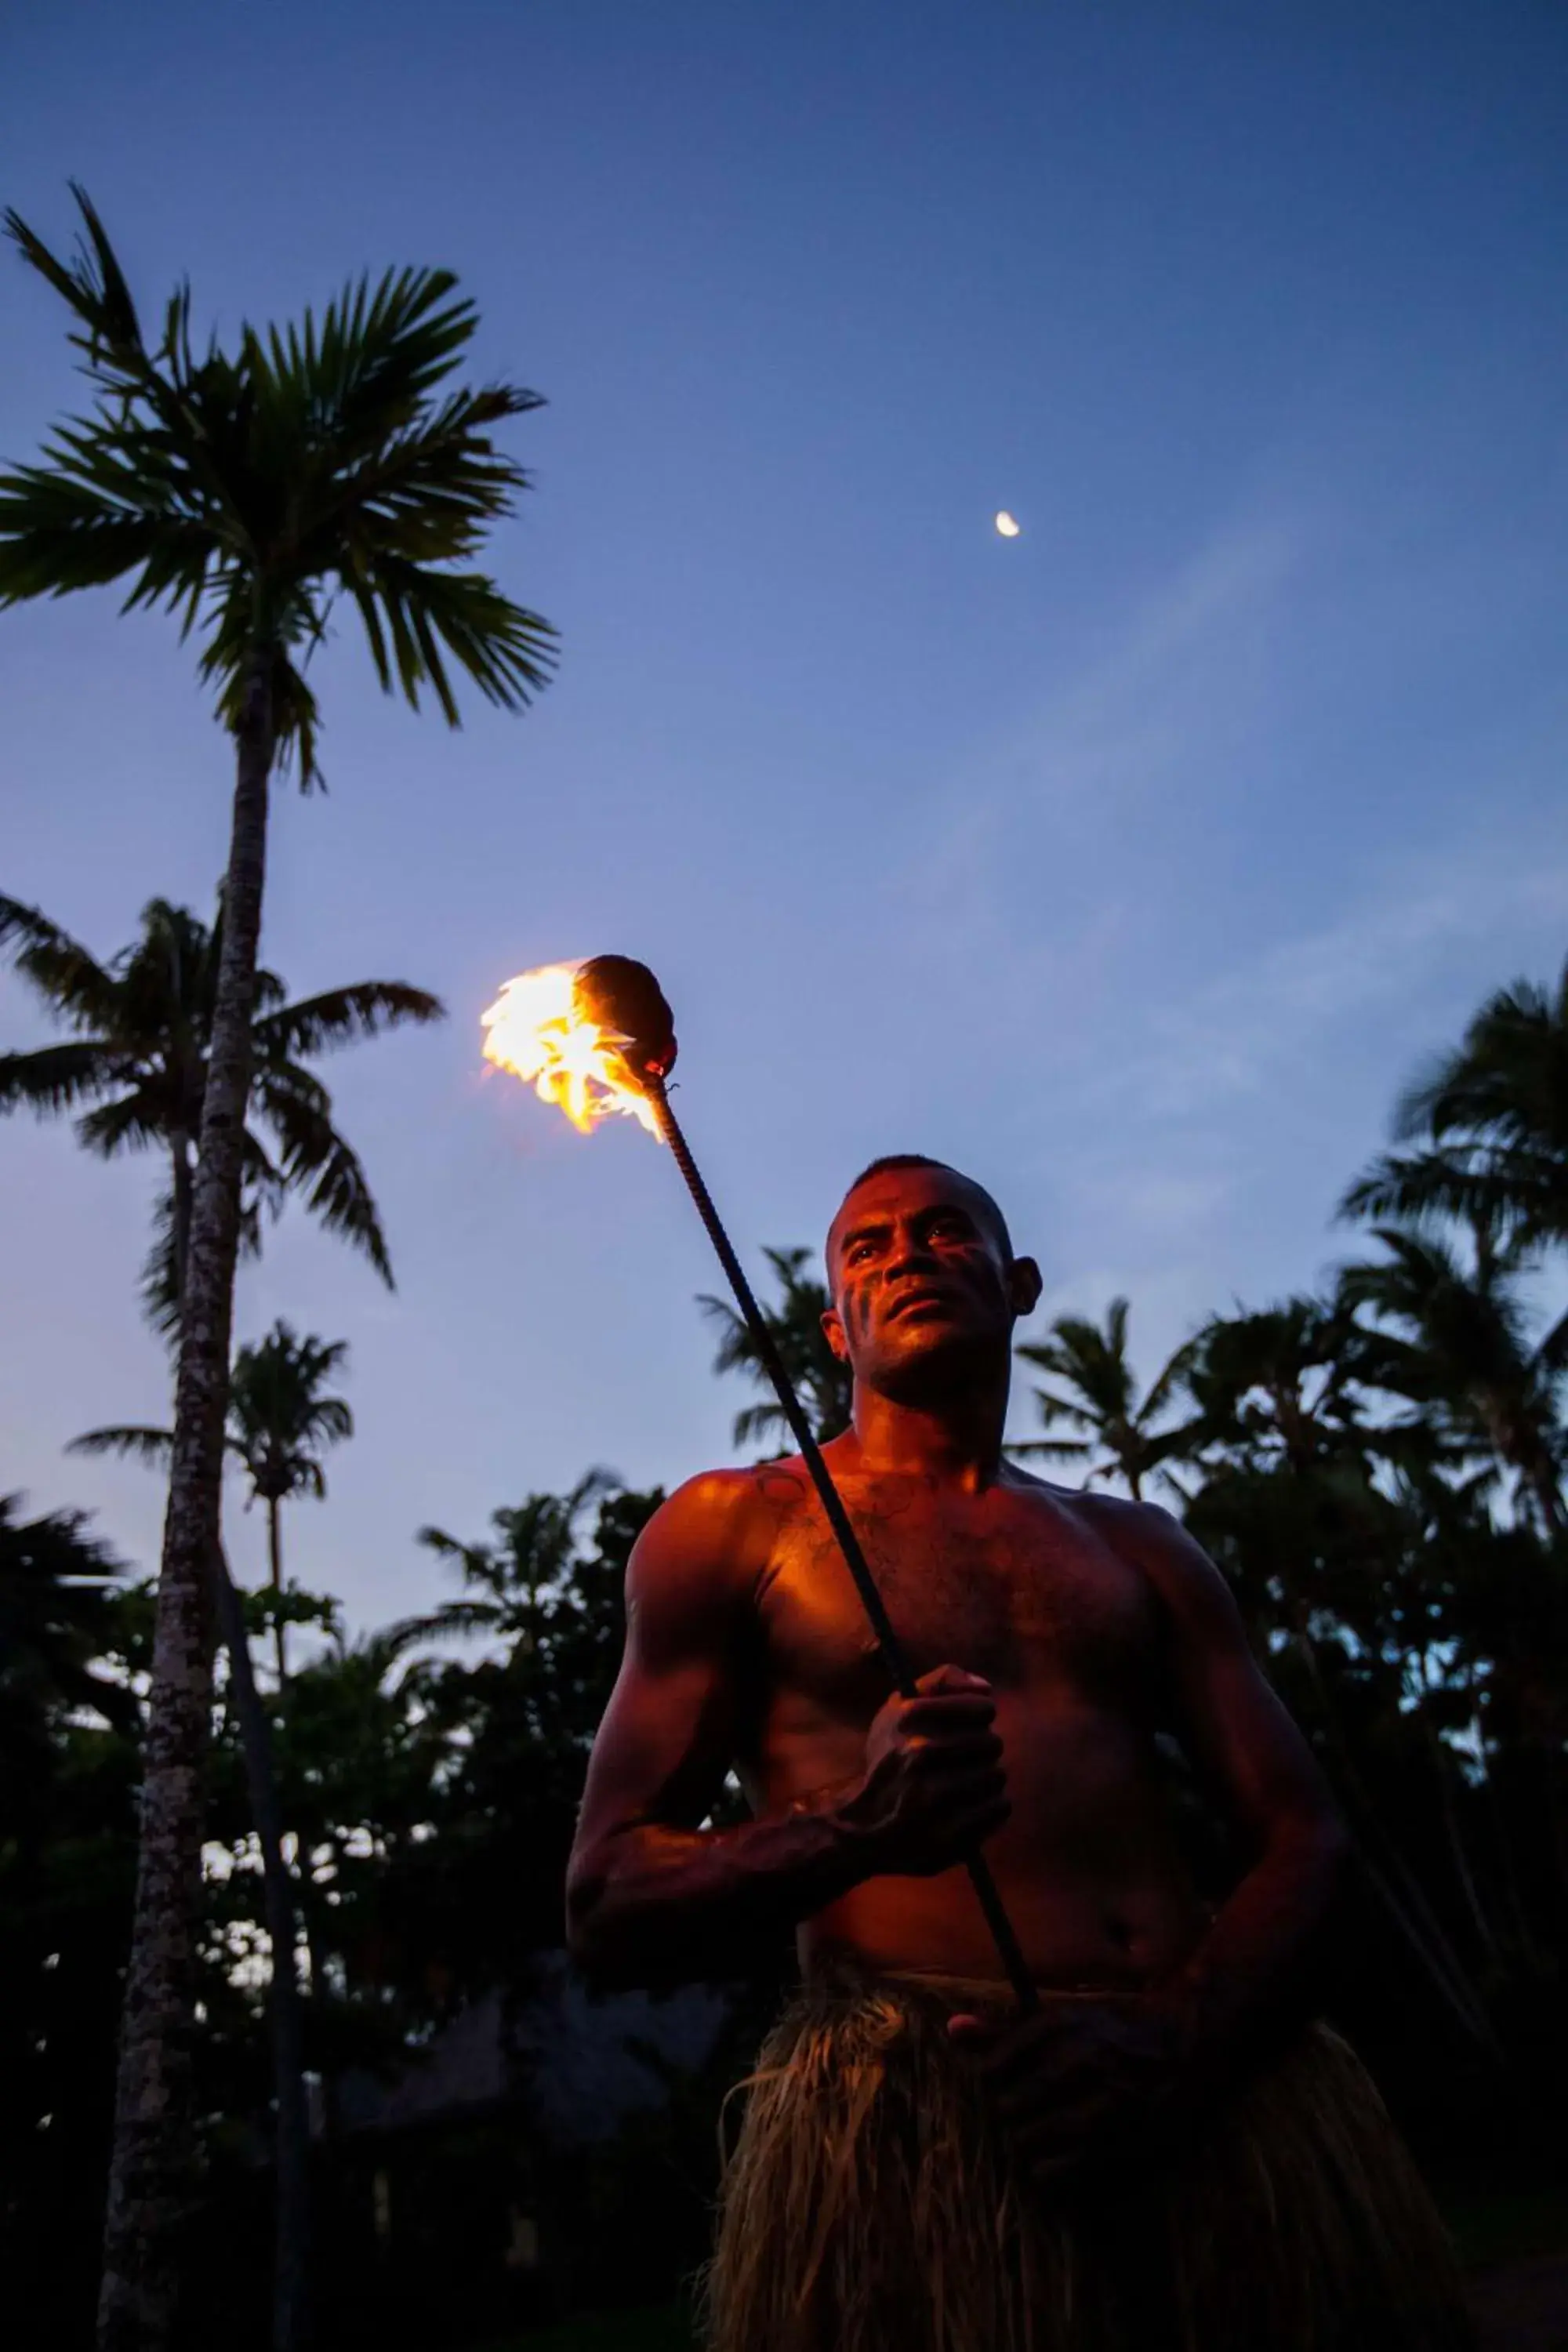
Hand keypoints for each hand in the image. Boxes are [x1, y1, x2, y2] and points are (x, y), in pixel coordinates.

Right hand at [838, 1665, 1008, 1876]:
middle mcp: (919, 1754)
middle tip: (964, 1760)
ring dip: (986, 1780)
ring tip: (963, 1785)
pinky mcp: (950, 1833)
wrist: (864, 1827)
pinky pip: (999, 1807)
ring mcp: (934, 1797)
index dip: (980, 1716)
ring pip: (997, 1775)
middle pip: (992, 1743)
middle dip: (982, 1751)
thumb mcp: (897, 1710)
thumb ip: (941, 1682)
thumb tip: (986, 1688)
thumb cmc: (890, 1760)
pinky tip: (968, 1808)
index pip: (983, 1708)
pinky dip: (990, 1807)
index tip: (971, 1724)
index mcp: (908, 1718)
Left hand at [947, 1995, 1187, 2183]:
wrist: (1188, 2042)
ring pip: (1030, 2139)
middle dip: (1007, 2116)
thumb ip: (1005, 2030)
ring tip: (1033, 2138)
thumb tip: (952, 2029)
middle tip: (1018, 2116)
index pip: (992, 2068)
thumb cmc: (1115, 2029)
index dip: (991, 2084)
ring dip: (1024, 2144)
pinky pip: (1060, 2168)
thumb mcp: (1062, 2018)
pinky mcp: (1121, 2138)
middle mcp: (1078, 2059)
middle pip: (1007, 2106)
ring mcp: (1101, 2101)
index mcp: (1059, 2026)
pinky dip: (1046, 2171)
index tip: (1002, 2087)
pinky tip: (1048, 2165)